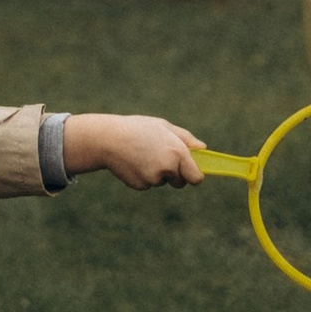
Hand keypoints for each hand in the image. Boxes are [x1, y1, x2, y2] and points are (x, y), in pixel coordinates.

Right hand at [63, 113, 203, 189]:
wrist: (107, 139)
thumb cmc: (137, 129)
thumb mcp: (163, 126)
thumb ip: (185, 138)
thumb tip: (203, 149)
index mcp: (177, 152)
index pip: (196, 177)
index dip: (194, 175)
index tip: (191, 172)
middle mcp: (168, 168)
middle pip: (180, 182)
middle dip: (174, 174)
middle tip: (160, 157)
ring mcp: (154, 178)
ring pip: (162, 181)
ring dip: (156, 172)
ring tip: (142, 155)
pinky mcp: (141, 185)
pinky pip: (148, 183)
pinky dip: (143, 175)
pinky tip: (133, 162)